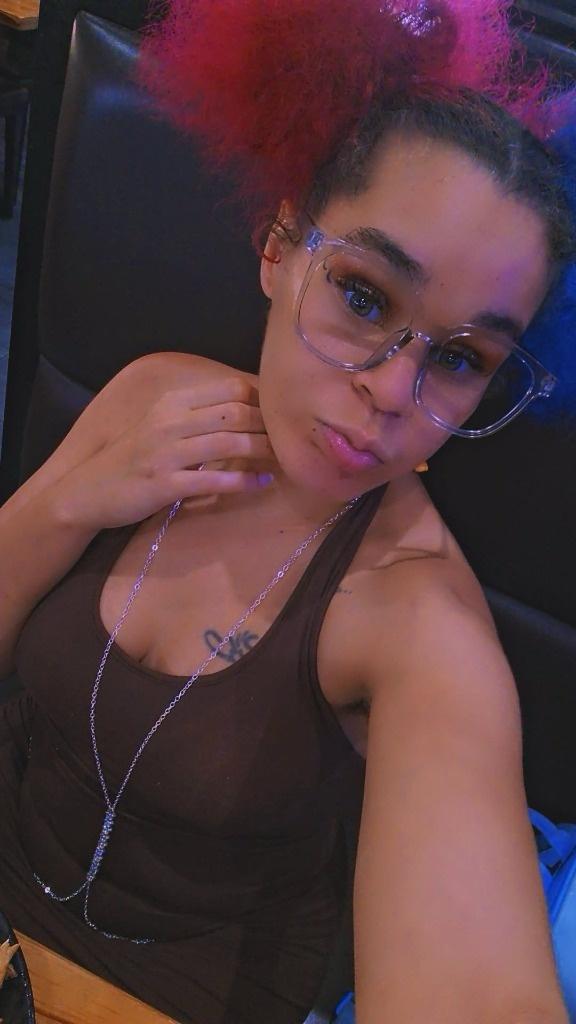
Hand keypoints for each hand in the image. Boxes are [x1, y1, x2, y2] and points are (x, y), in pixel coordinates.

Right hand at [55, 376, 275, 529]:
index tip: (282, 413)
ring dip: (263, 452)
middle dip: (270, 425)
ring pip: (231, 444)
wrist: (88, 492)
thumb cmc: (131, 459)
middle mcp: (170, 422)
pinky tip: (262, 483)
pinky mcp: (166, 485)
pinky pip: (215, 480)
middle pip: (237, 413)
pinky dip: (243, 482)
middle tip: (292, 439)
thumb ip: (194, 416)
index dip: (263, 399)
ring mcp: (168, 453)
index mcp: (172, 403)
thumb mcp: (159, 426)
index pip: (230, 388)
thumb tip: (241, 412)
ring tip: (284, 460)